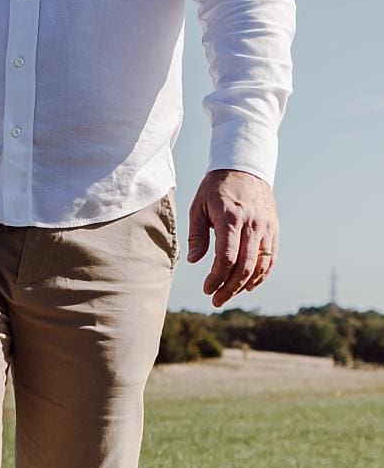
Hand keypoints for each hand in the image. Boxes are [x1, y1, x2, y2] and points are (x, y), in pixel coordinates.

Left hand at [186, 170, 279, 307]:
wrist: (246, 167)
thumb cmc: (216, 189)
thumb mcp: (198, 207)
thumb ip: (196, 235)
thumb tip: (194, 260)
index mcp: (231, 219)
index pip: (226, 257)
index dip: (216, 278)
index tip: (206, 288)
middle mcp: (253, 224)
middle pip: (244, 266)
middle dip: (229, 288)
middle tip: (215, 300)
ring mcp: (267, 227)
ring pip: (260, 264)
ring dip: (244, 285)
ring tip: (228, 295)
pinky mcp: (274, 229)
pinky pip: (271, 257)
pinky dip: (262, 275)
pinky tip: (248, 285)